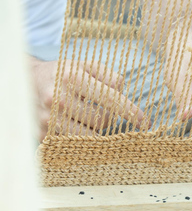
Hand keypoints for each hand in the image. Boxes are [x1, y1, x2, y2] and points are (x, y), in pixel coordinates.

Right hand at [30, 57, 146, 140]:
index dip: (131, 111)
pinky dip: (79, 136)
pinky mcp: (41, 135)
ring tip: (85, 116)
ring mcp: (47, 119)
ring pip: (88, 136)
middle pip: (102, 121)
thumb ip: (109, 76)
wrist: (26, 82)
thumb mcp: (87, 66)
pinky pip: (73, 144)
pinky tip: (73, 124)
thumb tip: (122, 91)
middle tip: (98, 108)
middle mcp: (58, 99)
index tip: (145, 122)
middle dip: (107, 117)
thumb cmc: (65, 74)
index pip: (110, 99)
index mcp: (72, 78)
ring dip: (94, 129)